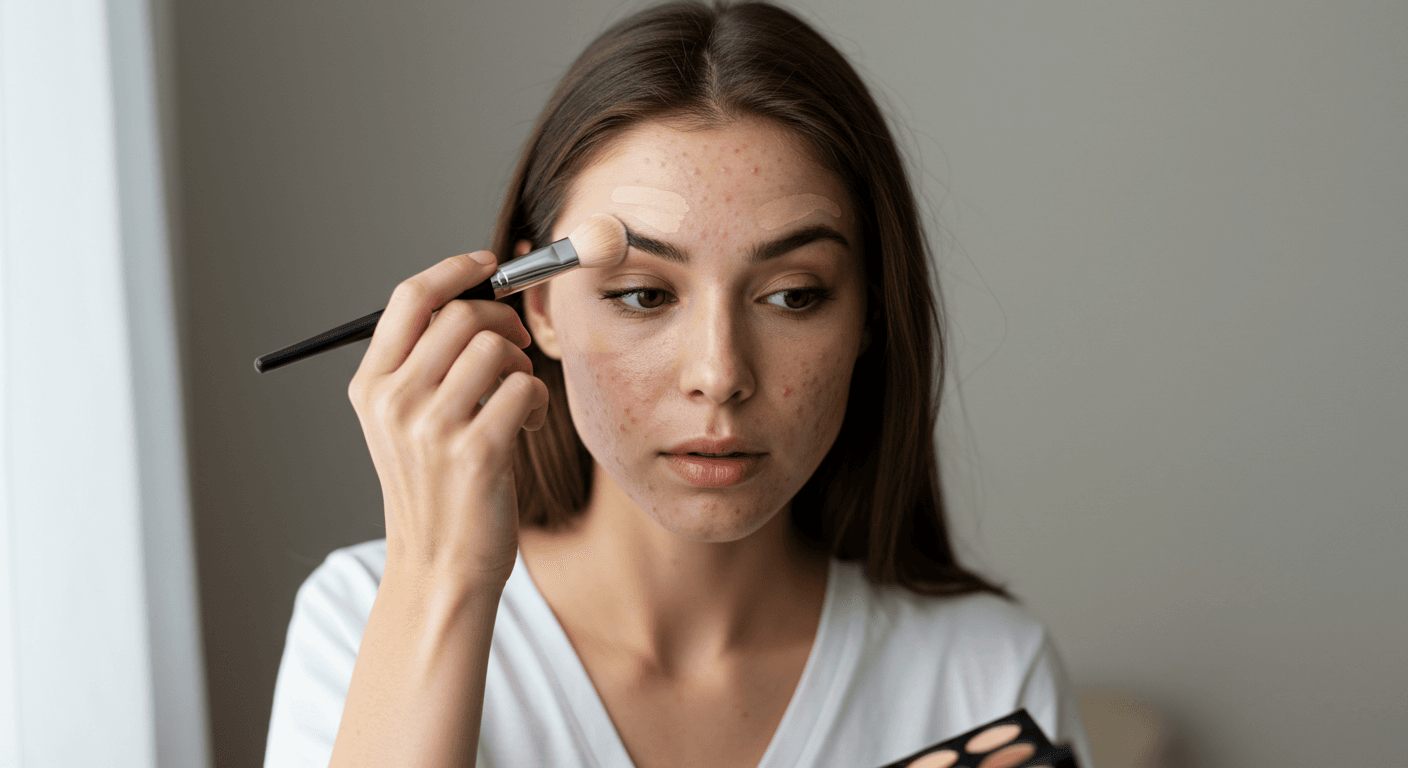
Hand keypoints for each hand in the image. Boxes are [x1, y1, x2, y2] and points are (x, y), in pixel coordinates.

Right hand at [347, 251, 547, 584]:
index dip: (455, 272)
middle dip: (504, 320)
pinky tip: (525, 427)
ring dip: (521, 367)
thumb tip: (479, 298)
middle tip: (519, 346)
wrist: (439, 568)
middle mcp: (394, 402)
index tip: (489, 266)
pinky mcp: (476, 452)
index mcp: (371, 387)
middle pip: (462, 315)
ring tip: (517, 401)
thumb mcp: (408, 425)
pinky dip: (534, 400)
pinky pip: (522, 389)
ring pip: (497, 349)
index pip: (410, 298)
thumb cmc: (437, 491)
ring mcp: (432, 429)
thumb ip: (427, 365)